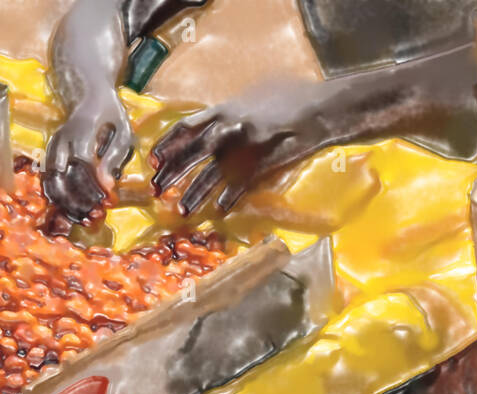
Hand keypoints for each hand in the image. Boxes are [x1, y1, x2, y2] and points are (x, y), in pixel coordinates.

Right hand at [42, 89, 135, 222]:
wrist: (89, 94)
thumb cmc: (111, 115)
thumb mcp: (123, 132)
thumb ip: (114, 157)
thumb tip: (107, 185)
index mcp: (82, 129)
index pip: (83, 162)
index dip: (93, 185)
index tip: (107, 201)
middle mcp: (62, 137)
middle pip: (63, 174)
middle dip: (80, 199)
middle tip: (97, 215)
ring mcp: (53, 145)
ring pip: (51, 179)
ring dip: (67, 202)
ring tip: (85, 217)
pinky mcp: (50, 152)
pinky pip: (48, 178)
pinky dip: (59, 197)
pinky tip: (72, 211)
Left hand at [150, 47, 476, 215]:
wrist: (321, 109)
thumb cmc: (293, 98)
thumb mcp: (256, 97)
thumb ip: (234, 111)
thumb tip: (222, 122)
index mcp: (225, 109)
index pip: (186, 126)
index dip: (169, 144)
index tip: (155, 159)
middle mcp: (230, 129)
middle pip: (192, 154)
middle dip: (172, 174)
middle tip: (156, 190)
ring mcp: (247, 149)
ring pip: (212, 175)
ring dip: (195, 194)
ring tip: (182, 210)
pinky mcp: (265, 166)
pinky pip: (241, 187)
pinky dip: (229, 200)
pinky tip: (220, 213)